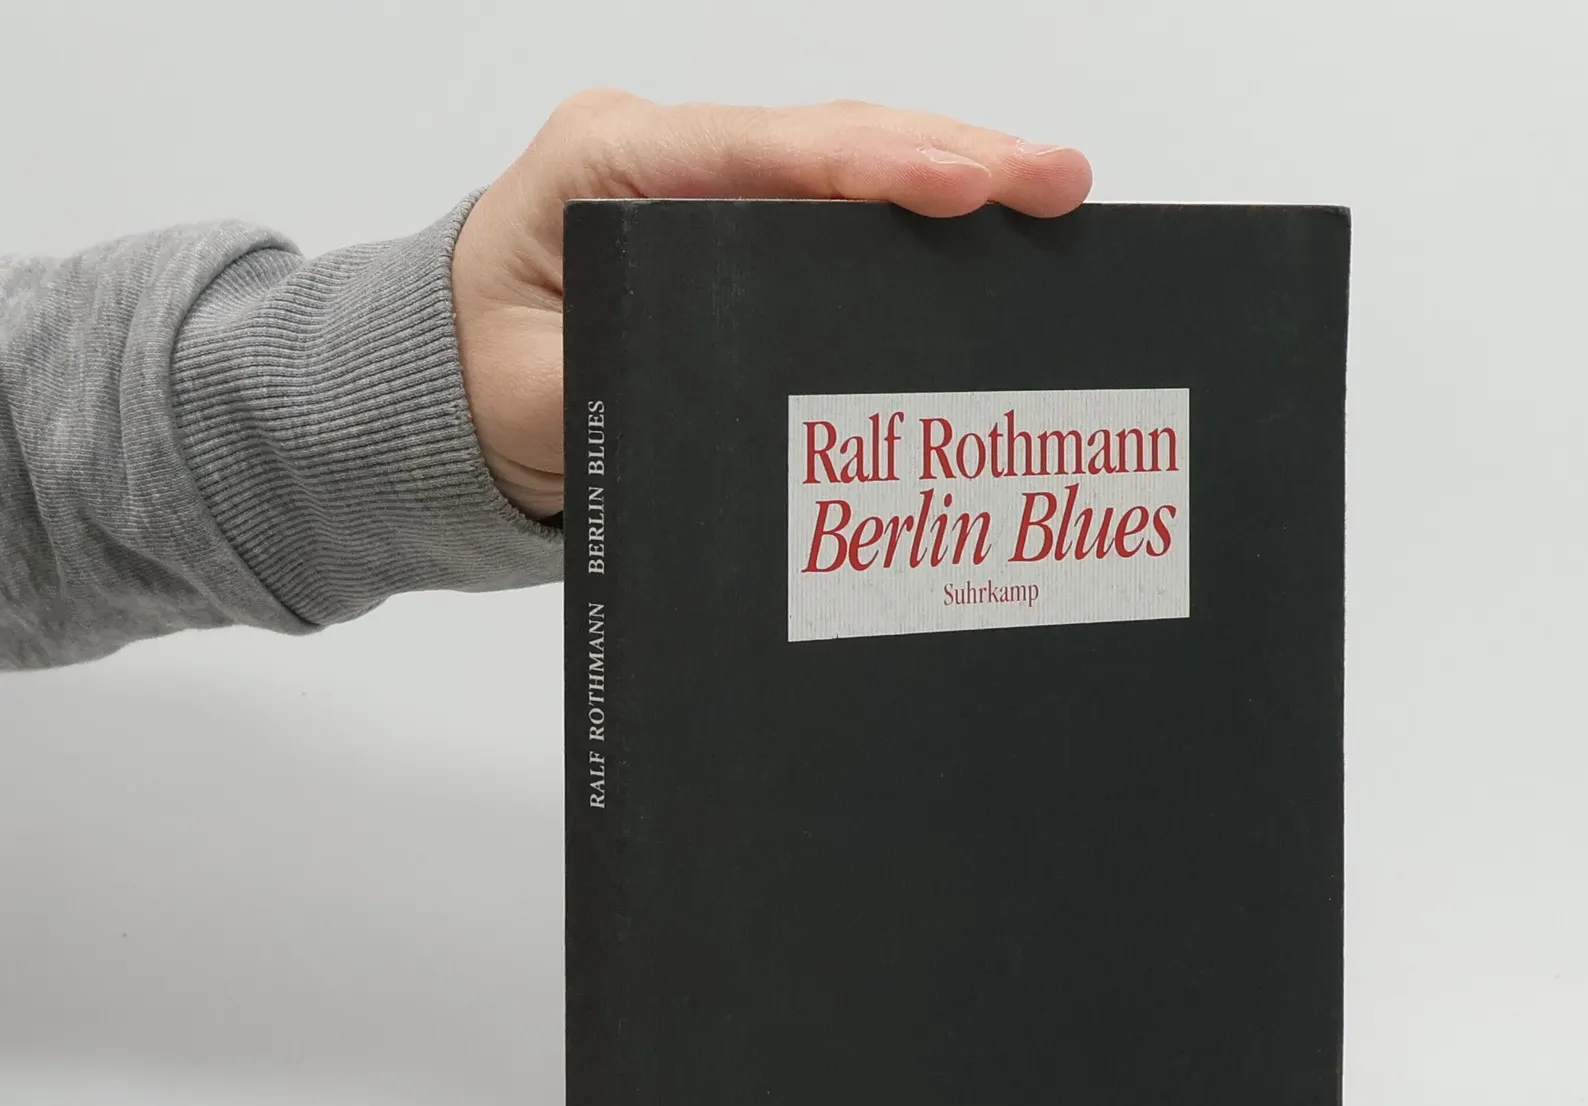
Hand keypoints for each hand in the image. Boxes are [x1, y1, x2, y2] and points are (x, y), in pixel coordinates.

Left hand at [450, 93, 1093, 520]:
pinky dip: (916, 216)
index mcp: (604, 165)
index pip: (759, 151)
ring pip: (846, 161)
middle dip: (950, 156)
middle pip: (826, 138)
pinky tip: (989, 228)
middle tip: (1058, 180)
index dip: (870, 166)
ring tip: (1054, 193)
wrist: (442, 391)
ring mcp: (704, 183)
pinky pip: (836, 208)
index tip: (963, 183)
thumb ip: (626, 383)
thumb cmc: (477, 386)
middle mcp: (664, 154)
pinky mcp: (733, 222)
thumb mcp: (539, 398)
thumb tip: (746, 394)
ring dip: (953, 174)